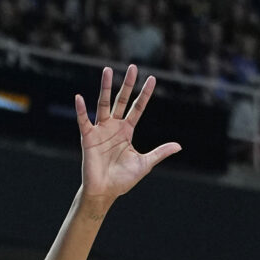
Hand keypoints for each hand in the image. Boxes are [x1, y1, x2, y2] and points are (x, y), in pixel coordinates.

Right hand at [76, 65, 180, 206]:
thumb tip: (179, 146)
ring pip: (103, 104)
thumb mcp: (145, 164)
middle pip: (121, 100)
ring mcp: (101, 130)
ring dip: (105, 88)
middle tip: (133, 67)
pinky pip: (84, 121)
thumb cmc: (123, 179)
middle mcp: (114, 127)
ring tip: (107, 70)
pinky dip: (81, 110)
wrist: (105, 192)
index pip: (138, 108)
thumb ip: (160, 153)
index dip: (145, 94)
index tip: (152, 79)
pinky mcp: (88, 138)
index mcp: (127, 131)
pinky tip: (79, 98)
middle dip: (127, 84)